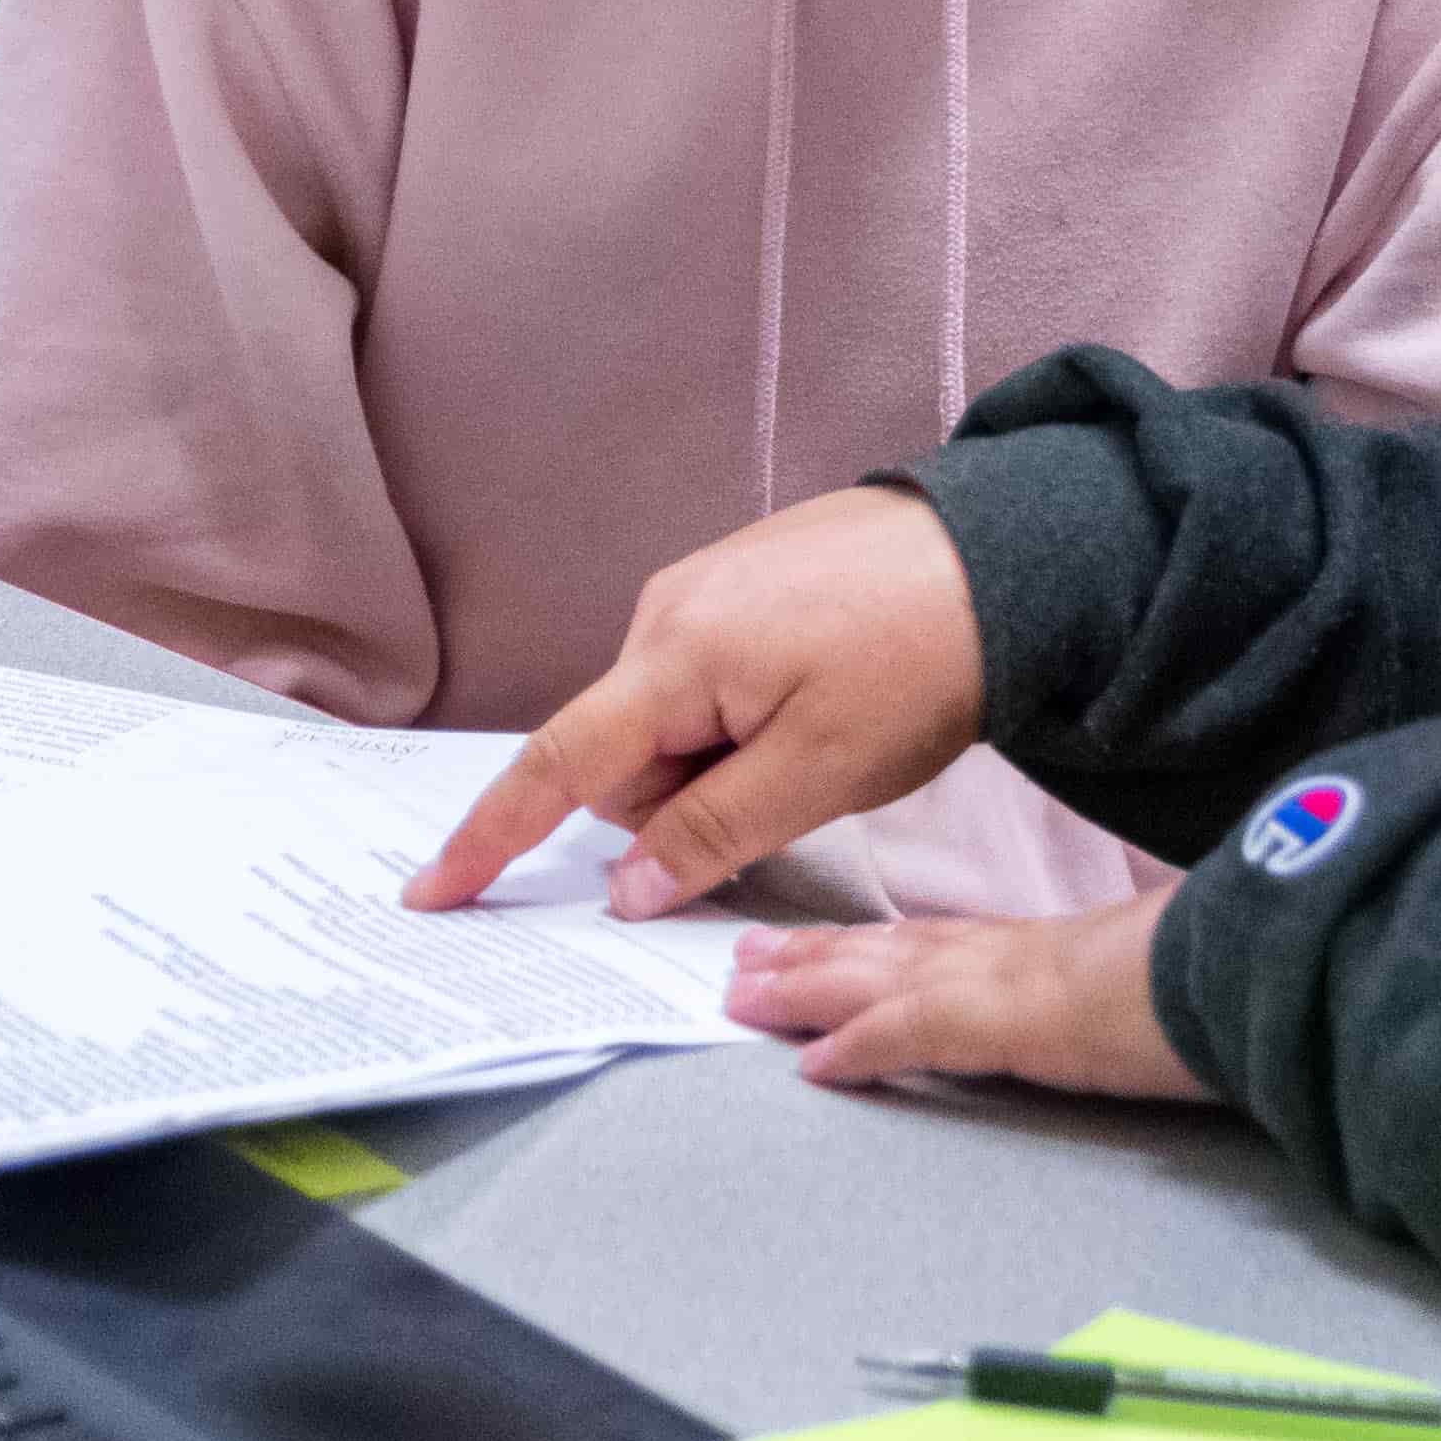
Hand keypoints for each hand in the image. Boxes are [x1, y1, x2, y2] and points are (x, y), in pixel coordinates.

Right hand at [409, 486, 986, 916]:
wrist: (1009, 550)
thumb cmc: (922, 659)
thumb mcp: (821, 773)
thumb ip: (712, 835)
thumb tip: (625, 890)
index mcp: (676, 657)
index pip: (559, 764)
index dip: (492, 837)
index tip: (431, 890)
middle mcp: (667, 611)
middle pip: (626, 760)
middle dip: (683, 804)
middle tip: (794, 789)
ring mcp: (704, 589)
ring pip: (671, 727)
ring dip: (722, 763)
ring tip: (826, 735)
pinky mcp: (742, 583)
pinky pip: (706, 683)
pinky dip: (744, 720)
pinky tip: (822, 703)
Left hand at [721, 888, 1211, 1098]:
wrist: (1242, 967)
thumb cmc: (1209, 976)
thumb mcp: (1143, 977)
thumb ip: (1109, 991)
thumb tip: (1111, 1009)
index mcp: (1036, 951)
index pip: (930, 942)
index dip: (865, 943)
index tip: (816, 942)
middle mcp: (1005, 956)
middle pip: (885, 950)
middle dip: (810, 956)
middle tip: (743, 959)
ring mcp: (1000, 982)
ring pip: (876, 978)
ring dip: (805, 987)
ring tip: (745, 995)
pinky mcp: (1006, 1018)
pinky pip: (912, 1032)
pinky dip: (858, 1044)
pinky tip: (813, 1063)